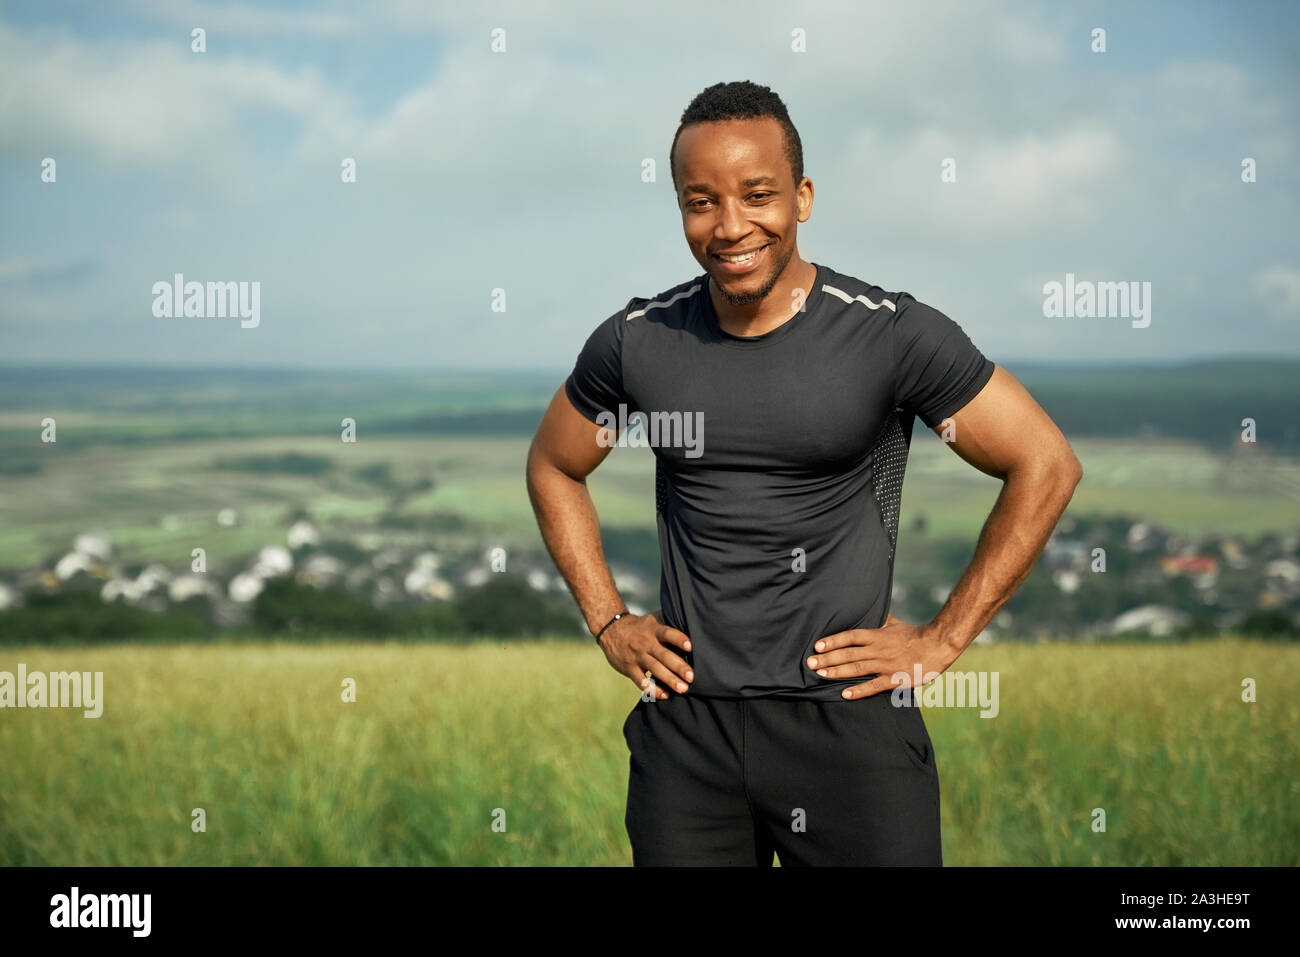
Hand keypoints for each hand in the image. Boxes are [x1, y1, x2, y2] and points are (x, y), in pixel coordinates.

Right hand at [597, 609, 692, 699]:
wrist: (611, 629)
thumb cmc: (639, 626)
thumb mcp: (652, 619)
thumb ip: (668, 622)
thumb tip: (692, 624)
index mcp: (654, 630)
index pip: (668, 633)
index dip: (679, 639)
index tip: (690, 647)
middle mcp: (646, 643)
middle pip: (664, 655)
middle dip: (678, 666)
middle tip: (691, 677)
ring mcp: (637, 656)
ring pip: (655, 669)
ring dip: (669, 680)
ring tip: (682, 689)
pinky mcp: (629, 668)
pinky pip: (641, 681)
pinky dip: (653, 689)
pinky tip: (665, 695)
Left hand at [805, 614, 956, 698]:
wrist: (938, 646)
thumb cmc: (915, 635)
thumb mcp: (894, 624)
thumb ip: (879, 620)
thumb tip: (868, 610)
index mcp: (877, 635)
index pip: (850, 636)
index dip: (833, 641)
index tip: (817, 645)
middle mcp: (878, 649)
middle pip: (848, 653)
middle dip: (827, 658)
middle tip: (810, 663)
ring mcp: (886, 665)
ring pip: (857, 669)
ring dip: (837, 672)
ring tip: (821, 675)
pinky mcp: (895, 679)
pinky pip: (874, 686)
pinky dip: (859, 690)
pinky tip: (845, 694)